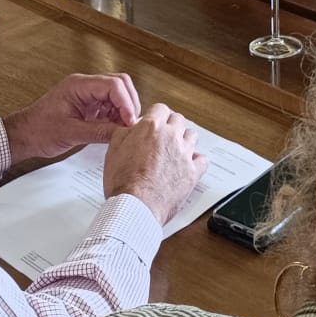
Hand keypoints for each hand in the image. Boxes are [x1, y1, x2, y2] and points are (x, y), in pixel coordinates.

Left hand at [2, 73, 140, 161]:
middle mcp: (85, 86)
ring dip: (124, 110)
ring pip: (117, 94)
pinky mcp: (88, 105)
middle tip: (131, 125)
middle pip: (119, 84)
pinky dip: (116, 116)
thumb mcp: (71, 134)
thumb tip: (123, 133)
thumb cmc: (39, 131)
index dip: (126, 102)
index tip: (130, 121)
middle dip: (129, 103)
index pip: (113, 84)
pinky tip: (115, 129)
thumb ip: (99, 132)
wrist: (24, 135)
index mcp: (78, 85)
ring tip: (124, 129)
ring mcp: (87, 94)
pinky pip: (109, 105)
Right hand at [102, 103, 207, 225]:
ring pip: (191, 135)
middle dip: (170, 126)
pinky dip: (197, 160)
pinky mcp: (193, 172)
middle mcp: (170, 137)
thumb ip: (123, 134)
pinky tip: (189, 164)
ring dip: (184, 140)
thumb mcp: (113, 151)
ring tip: (175, 150)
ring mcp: (184, 154)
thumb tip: (129, 129)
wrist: (135, 207)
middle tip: (163, 136)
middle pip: (178, 119)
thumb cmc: (123, 183)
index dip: (156, 116)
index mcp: (151, 128)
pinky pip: (202, 159)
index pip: (160, 109)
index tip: (154, 123)